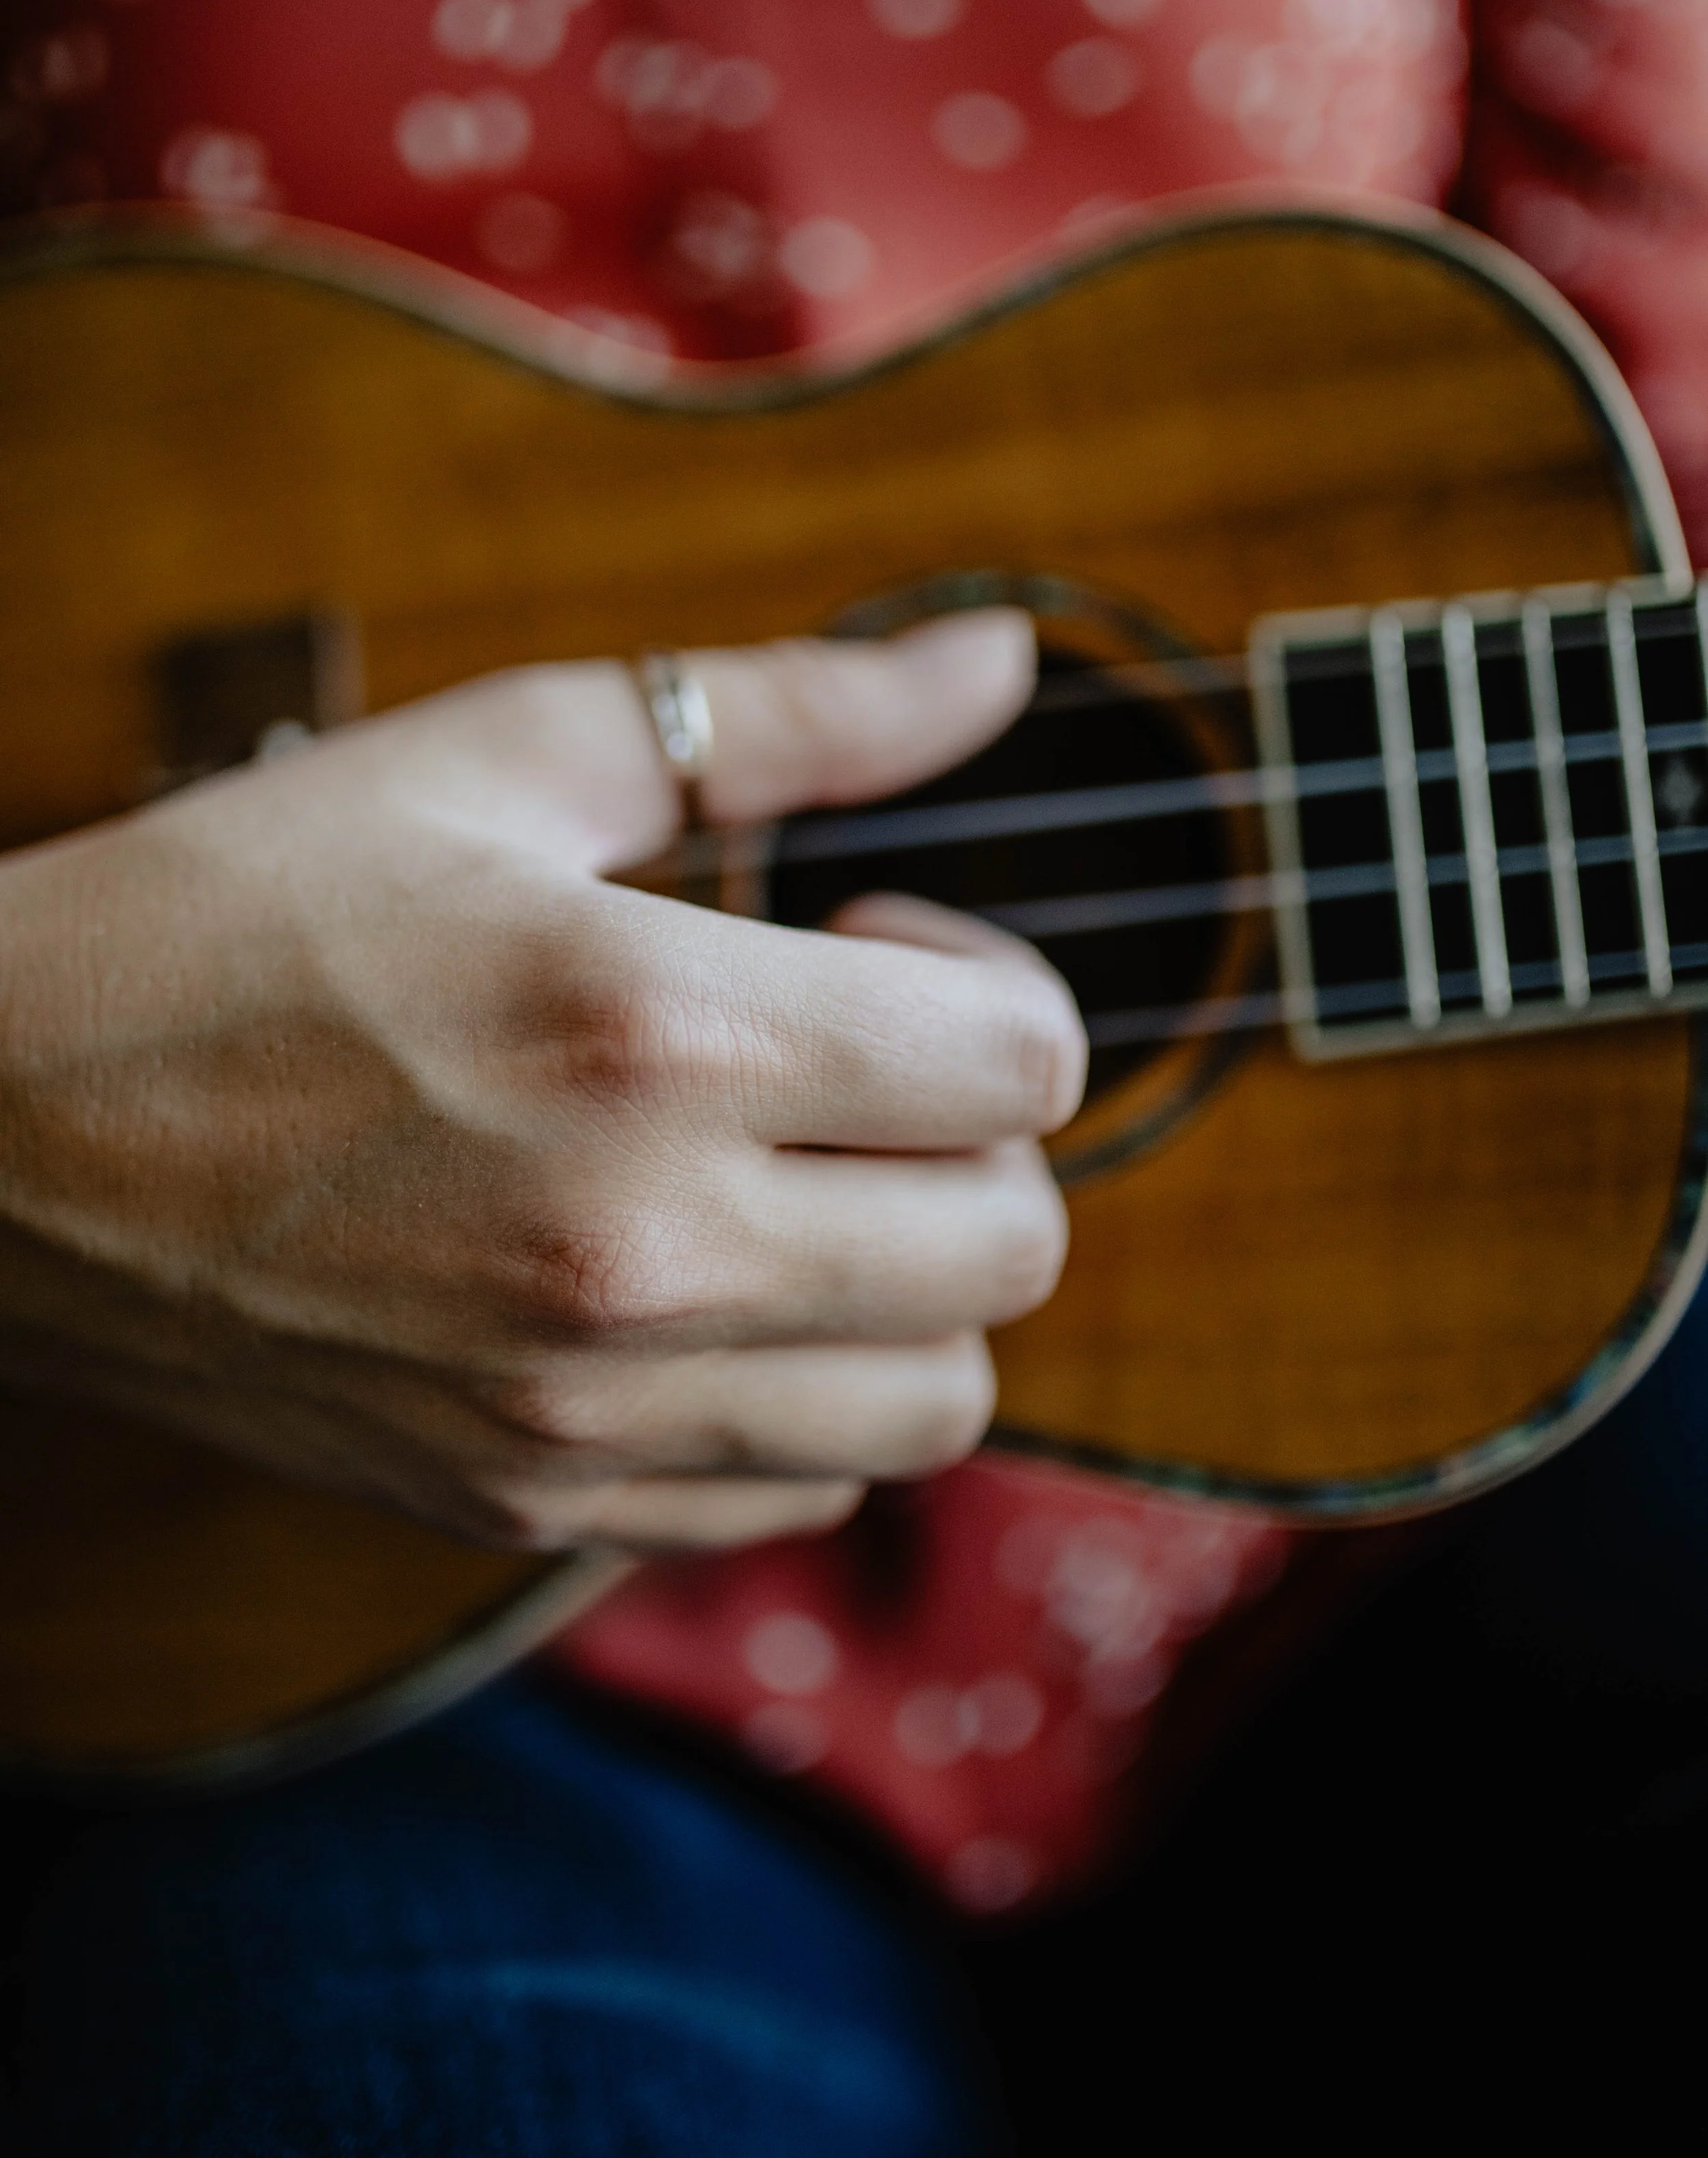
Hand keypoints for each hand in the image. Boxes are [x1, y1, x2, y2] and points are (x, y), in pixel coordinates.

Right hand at [0, 612, 1084, 1551]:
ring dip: (915, 1283)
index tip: (866, 951)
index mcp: (655, 1030)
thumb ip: (787, 710)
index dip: (986, 986)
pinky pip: (801, 1496)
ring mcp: (588, 1409)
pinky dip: (809, 1399)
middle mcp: (647, 1248)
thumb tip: (1000, 655)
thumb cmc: (233, 917)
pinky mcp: (531, 1502)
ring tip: (795, 1188)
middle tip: (851, 1069)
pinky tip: (711, 1297)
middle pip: (1014, 1249)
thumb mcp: (500, 755)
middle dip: (976, 1139)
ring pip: (940, 1405)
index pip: (1026, 1066)